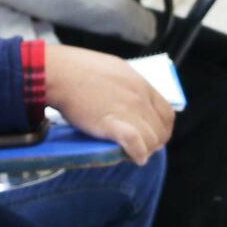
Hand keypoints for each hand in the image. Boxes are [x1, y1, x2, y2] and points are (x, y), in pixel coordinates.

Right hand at [42, 44, 175, 164]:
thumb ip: (126, 87)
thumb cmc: (78, 68)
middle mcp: (139, 97)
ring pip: (151, 139)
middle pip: (161, 130)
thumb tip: (127, 102)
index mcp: (140, 84)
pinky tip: (134, 157)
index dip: (162, 129)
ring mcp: (128, 109)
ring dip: (145, 150)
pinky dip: (138, 153)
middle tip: (141, 149)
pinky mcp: (112, 122)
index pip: (167, 114)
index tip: (151, 136)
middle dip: (154, 143)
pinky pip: (135, 143)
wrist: (59, 72)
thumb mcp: (113, 70)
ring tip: (134, 154)